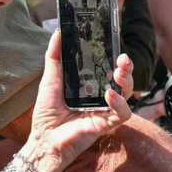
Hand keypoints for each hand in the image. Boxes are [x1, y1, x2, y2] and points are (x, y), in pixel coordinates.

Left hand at [23, 29, 132, 171]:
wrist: (44, 139)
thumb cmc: (47, 113)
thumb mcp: (50, 79)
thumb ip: (55, 57)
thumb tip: (59, 32)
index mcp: (90, 85)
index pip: (108, 67)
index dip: (115, 57)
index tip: (114, 45)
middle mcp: (101, 96)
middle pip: (122, 79)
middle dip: (126, 67)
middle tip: (122, 58)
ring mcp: (106, 110)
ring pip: (127, 94)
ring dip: (126, 81)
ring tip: (118, 73)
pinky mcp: (107, 123)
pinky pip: (123, 113)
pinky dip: (120, 103)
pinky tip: (110, 95)